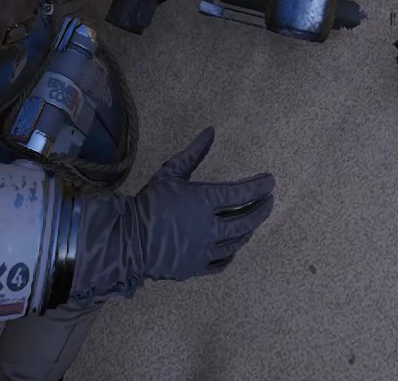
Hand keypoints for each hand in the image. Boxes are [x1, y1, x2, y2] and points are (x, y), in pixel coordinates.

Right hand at [71, 128, 275, 301]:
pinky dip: (231, 253)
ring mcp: (205, 250)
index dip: (259, 187)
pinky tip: (234, 246)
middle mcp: (210, 228)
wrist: (127, 239)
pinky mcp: (196, 267)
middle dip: (262, 209)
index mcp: (204, 202)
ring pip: (237, 242)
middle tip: (270, 200)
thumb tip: (211, 131)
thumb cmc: (149, 202)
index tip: (270, 181)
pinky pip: (222, 262)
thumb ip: (193, 153)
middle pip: (246, 220)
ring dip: (249, 230)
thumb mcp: (170, 172)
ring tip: (254, 221)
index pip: (241, 194)